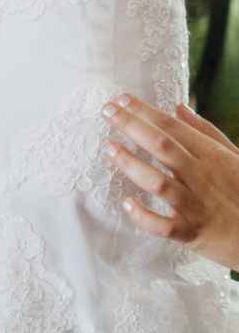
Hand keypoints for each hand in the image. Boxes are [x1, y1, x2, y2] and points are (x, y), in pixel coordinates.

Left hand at [101, 94, 238, 269]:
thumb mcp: (234, 155)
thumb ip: (206, 132)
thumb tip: (179, 108)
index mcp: (211, 155)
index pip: (172, 127)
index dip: (145, 112)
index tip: (121, 100)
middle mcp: (201, 176)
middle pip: (162, 146)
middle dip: (132, 126)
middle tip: (107, 112)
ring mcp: (195, 205)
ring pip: (158, 182)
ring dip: (131, 164)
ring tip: (109, 148)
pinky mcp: (192, 232)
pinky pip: (164, 225)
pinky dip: (144, 215)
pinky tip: (127, 203)